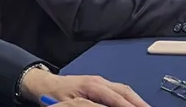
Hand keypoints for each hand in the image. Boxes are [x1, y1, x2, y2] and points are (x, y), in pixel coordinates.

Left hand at [22, 69, 148, 106]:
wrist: (46, 85)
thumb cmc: (56, 95)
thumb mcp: (71, 103)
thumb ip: (89, 106)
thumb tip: (107, 106)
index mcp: (92, 85)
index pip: (116, 97)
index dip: (129, 105)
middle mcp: (99, 81)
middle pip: (124, 91)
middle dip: (138, 101)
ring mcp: (101, 82)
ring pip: (123, 89)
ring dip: (136, 99)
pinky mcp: (100, 85)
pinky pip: (118, 90)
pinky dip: (128, 98)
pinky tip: (133, 104)